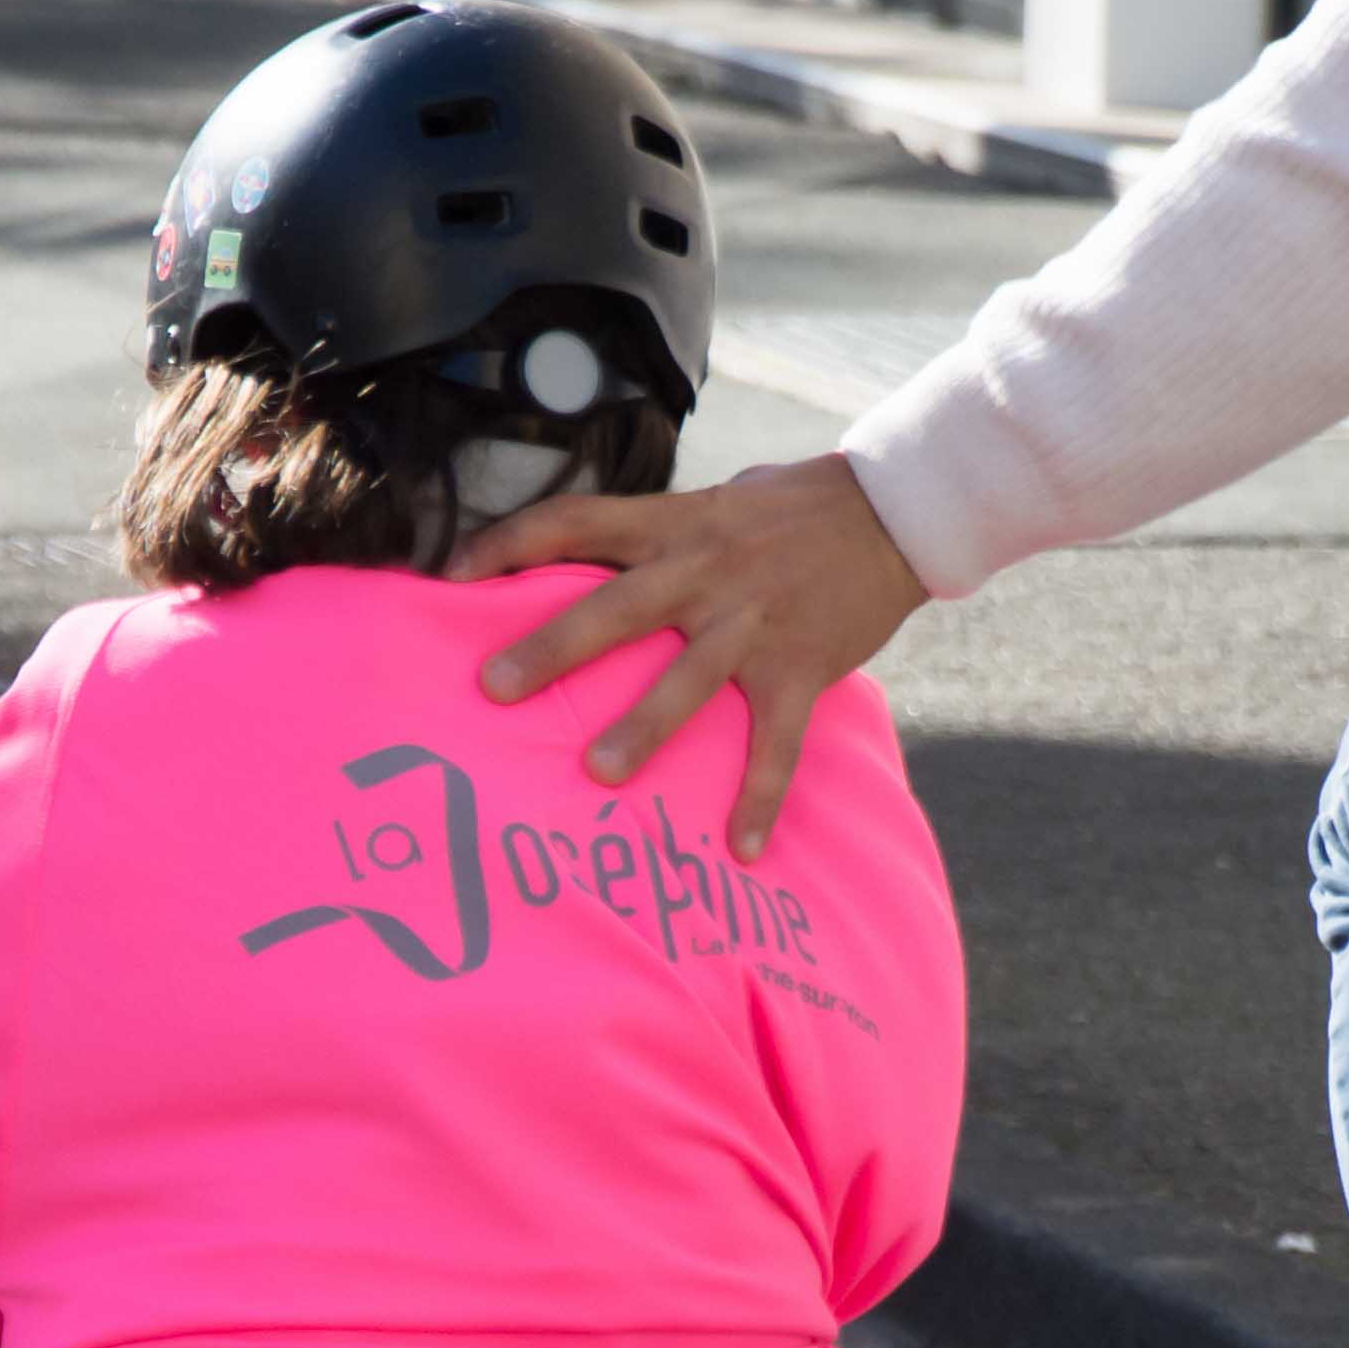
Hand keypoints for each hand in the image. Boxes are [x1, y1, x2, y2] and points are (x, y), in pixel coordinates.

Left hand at [454, 451, 931, 855]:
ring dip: (642, 728)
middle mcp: (706, 571)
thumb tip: (591, 554)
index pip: (576, 520)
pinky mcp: (801, 668)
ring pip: (687, 678)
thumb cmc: (795, 506)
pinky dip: (760, 796)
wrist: (896, 511)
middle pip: (616, 608)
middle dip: (553, 648)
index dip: (511, 541)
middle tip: (494, 688)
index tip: (452, 574)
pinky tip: (740, 847)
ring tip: (597, 774)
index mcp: (675, 523)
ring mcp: (754, 624)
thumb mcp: (717, 499)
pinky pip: (778, 743)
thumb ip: (659, 531)